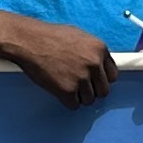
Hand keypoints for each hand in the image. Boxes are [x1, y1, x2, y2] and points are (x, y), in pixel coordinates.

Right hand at [0, 18, 116, 106]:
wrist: (28, 40)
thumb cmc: (49, 36)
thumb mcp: (79, 37)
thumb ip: (92, 52)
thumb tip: (100, 67)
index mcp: (99, 49)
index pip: (113, 75)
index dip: (101, 79)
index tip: (94, 80)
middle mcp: (93, 63)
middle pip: (104, 90)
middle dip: (92, 90)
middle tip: (79, 86)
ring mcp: (81, 77)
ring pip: (89, 100)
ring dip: (79, 97)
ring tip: (65, 85)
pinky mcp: (67, 90)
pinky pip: (74, 105)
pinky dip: (67, 101)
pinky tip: (59, 90)